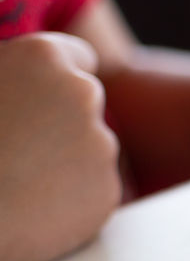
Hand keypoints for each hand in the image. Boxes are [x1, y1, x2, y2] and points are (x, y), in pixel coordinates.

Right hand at [0, 33, 120, 260]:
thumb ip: (5, 71)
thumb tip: (9, 81)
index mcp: (43, 58)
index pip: (76, 56)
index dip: (56, 77)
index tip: (44, 93)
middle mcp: (84, 95)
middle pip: (85, 102)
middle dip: (62, 118)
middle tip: (19, 142)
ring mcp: (102, 146)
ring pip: (91, 148)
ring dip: (66, 158)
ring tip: (17, 177)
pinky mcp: (108, 192)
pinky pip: (94, 189)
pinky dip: (71, 196)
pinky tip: (33, 205)